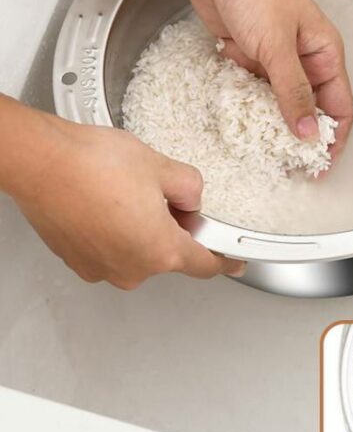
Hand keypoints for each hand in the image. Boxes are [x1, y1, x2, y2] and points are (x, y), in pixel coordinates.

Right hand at [0, 97, 243, 288]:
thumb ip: (190, 188)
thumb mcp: (162, 167)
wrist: (41, 162)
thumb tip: (190, 200)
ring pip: (138, 252)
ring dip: (142, 230)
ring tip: (126, 194)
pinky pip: (112, 250)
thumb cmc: (92, 165)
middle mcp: (131, 269)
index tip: (234, 260)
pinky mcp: (78, 261)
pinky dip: (116, 233)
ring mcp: (102, 268)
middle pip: (169, 256)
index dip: (224, 260)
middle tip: (163, 196)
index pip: (205, 265)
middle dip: (174, 230)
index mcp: (160, 251)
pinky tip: (108, 203)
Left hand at [150, 0, 352, 155]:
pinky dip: (246, 105)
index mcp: (324, 55)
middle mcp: (304, 60)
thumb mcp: (277, 47)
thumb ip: (292, 93)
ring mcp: (275, 60)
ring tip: (259, 147)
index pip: (339, 108)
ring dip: (269, 123)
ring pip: (278, 104)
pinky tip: (237, 117)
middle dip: (300, 138)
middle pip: (309, 110)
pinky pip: (252, 91)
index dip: (333, 140)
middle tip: (286, 166)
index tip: (320, 168)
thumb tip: (307, 134)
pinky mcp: (249, 56)